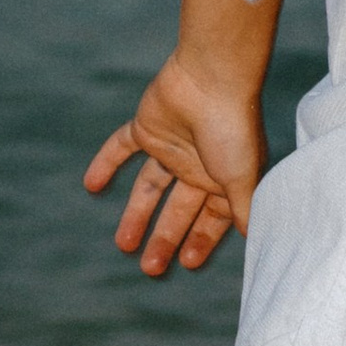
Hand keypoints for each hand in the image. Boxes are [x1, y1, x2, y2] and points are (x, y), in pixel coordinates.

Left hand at [83, 58, 268, 275]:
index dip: (200, 240)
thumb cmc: (233, 128)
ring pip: (149, 187)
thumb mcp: (243, 178)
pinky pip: (121, 148)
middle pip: (178, 210)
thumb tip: (254, 242)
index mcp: (224, 179)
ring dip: (136, 215)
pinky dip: (105, 164)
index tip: (187, 263)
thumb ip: (243, 211)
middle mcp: (198, 166)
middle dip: (165, 238)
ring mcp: (171, 147)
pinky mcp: (147, 127)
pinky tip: (91, 186)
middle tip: (149, 268)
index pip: (211, 219)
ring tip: (122, 244)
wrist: (211, 77)